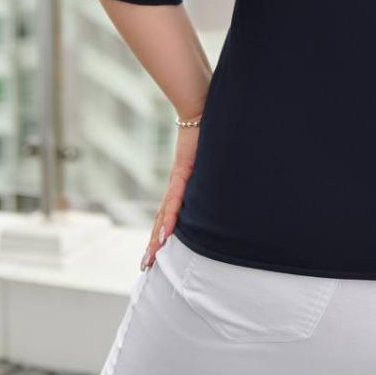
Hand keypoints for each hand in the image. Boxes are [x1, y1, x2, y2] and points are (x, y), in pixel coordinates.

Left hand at [140, 114, 201, 269]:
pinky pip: (175, 200)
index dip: (162, 233)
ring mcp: (179, 179)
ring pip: (165, 215)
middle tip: (145, 266)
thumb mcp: (213, 160)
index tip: (156, 253)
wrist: (201, 108)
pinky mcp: (183, 171)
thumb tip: (230, 180)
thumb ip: (214, 173)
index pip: (170, 213)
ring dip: (157, 238)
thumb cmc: (209, 130)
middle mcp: (178, 185)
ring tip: (151, 258)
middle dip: (154, 244)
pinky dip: (169, 218)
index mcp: (183, 184)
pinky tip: (164, 234)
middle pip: (162, 219)